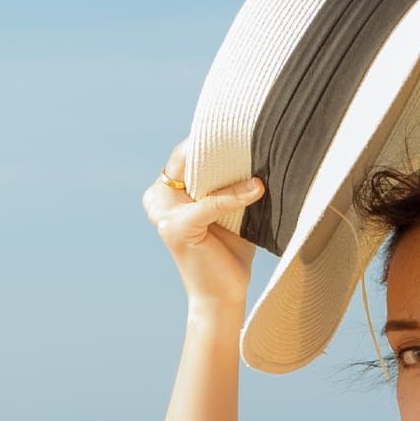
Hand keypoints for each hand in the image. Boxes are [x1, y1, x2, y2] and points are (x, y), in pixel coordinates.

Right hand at [142, 139, 264, 308]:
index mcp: (168, 191)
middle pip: (190, 158)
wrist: (223, 296)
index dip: (215, 139)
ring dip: (231, 166)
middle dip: (222, 145)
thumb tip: (260, 151)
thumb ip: (232, 185)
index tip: (244, 124)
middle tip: (254, 131)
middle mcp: (159, 198)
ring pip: (201, 177)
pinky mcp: (177, 226)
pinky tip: (257, 190)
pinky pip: (211, 203)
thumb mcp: (232, 212)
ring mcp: (164, 212)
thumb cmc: (230, 254)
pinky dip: (235, 196)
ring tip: (259, 153)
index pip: (190, 153)